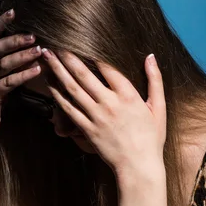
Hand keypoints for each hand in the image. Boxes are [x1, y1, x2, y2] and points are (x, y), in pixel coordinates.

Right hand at [0, 8, 42, 137]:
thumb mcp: (5, 76)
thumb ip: (15, 63)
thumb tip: (35, 48)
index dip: (1, 22)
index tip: (13, 10)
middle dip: (15, 39)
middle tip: (33, 34)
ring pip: (3, 64)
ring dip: (22, 56)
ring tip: (39, 50)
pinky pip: (7, 83)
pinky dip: (23, 75)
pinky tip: (37, 70)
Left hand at [41, 48, 166, 175]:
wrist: (139, 166)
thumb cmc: (151, 138)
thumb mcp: (159, 108)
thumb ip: (155, 80)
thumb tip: (151, 56)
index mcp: (128, 96)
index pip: (107, 67)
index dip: (92, 52)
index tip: (81, 39)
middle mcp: (110, 103)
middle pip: (84, 74)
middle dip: (68, 57)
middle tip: (55, 43)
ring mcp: (96, 116)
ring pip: (72, 89)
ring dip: (58, 71)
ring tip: (47, 57)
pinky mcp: (87, 129)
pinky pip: (69, 109)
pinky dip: (58, 95)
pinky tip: (50, 83)